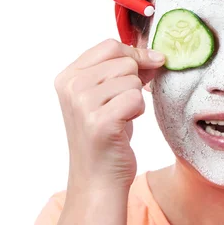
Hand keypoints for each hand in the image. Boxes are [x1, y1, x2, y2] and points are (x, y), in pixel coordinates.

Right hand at [54, 38, 165, 191]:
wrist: (99, 178)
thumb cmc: (108, 135)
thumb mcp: (109, 95)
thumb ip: (125, 70)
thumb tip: (156, 55)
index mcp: (67, 76)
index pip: (110, 45)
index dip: (136, 54)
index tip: (150, 65)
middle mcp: (71, 87)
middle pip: (125, 62)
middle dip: (135, 82)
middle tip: (123, 106)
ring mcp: (82, 104)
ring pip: (132, 81)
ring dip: (136, 100)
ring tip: (120, 118)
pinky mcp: (99, 122)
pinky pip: (136, 99)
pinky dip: (138, 113)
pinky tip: (124, 126)